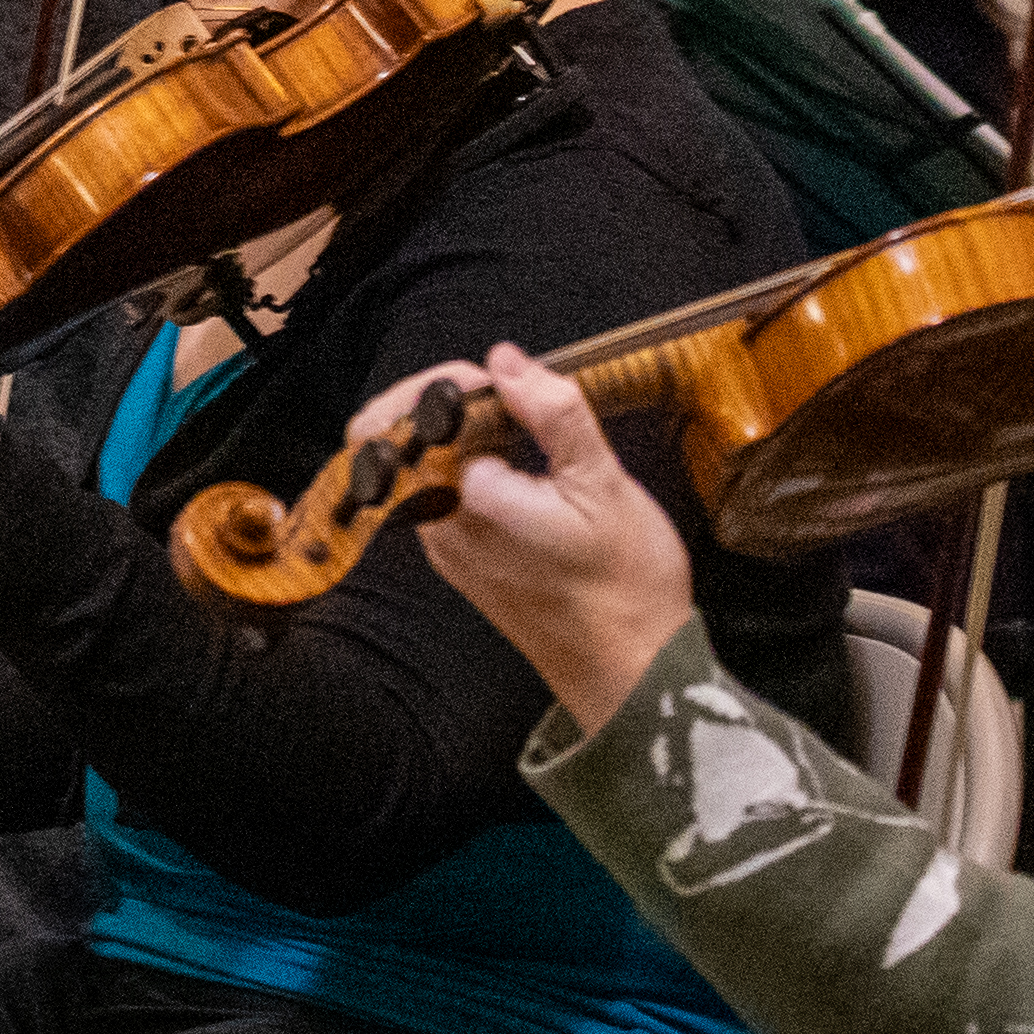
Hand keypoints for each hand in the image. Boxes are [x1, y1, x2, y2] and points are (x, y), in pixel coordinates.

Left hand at [400, 344, 699, 730]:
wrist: (635, 671)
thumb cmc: (626, 588)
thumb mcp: (602, 483)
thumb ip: (552, 413)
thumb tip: (508, 362)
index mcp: (463, 504)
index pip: (414, 415)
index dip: (456, 383)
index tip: (505, 384)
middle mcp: (440, 528)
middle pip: (398, 438)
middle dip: (443, 401)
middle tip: (502, 395)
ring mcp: (446, 548)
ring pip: (419, 464)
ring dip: (455, 431)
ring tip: (514, 428)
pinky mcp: (462, 560)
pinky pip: (441, 493)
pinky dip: (467, 464)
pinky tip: (513, 463)